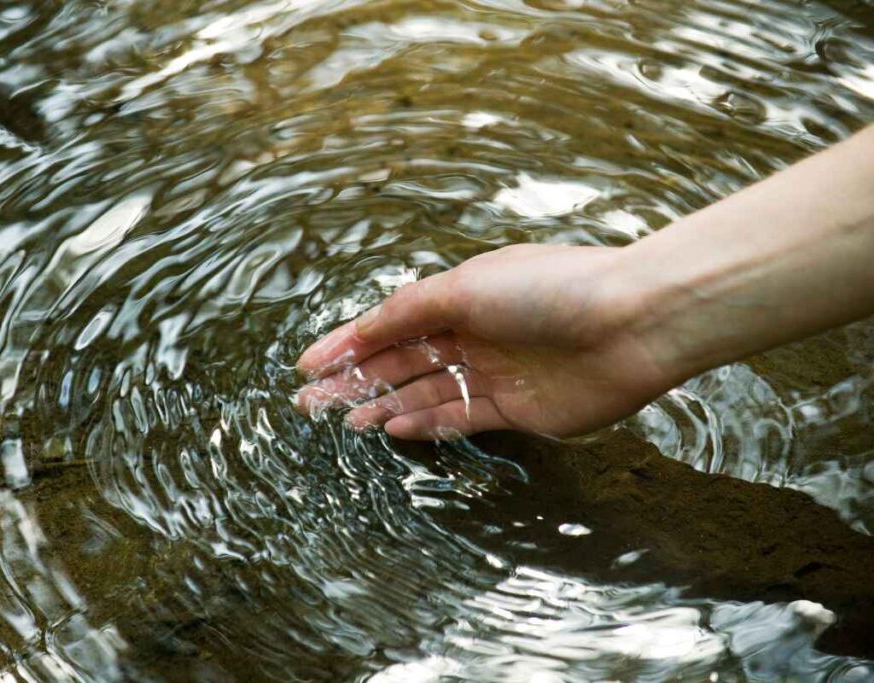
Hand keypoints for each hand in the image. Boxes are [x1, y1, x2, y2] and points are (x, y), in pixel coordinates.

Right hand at [295, 244, 673, 439]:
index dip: (347, 343)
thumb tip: (362, 329)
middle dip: (354, 378)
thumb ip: (409, 310)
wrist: (631, 323)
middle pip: (401, 361)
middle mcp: (473, 333)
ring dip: (383, 403)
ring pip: (424, 391)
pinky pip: (459, 418)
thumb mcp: (465, 287)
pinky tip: (391, 426)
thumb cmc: (548, 290)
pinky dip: (424, 423)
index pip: (390, 323)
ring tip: (344, 419)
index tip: (307, 365)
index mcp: (460, 296)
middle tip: (309, 402)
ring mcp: (493, 371)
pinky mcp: (516, 408)